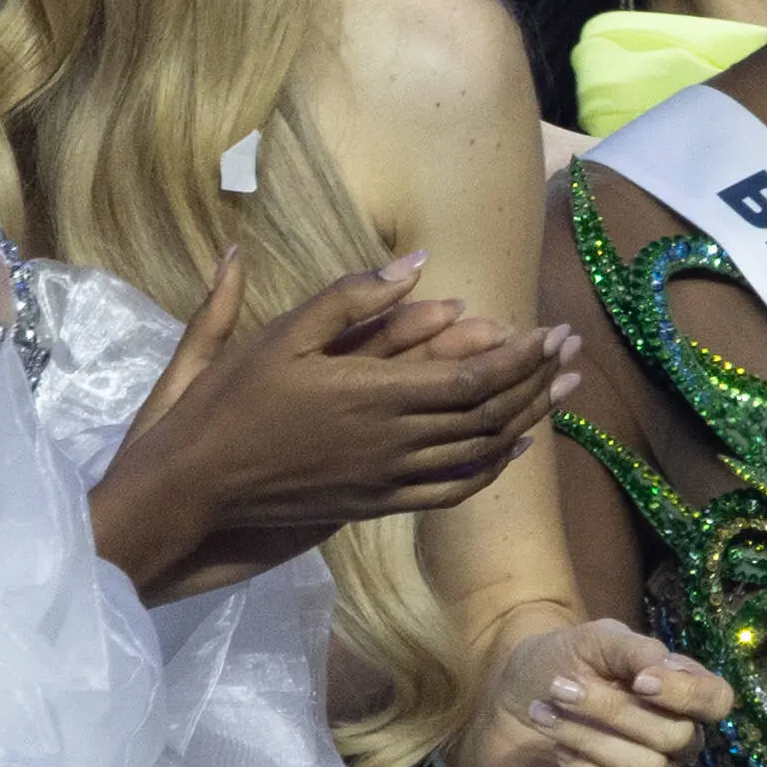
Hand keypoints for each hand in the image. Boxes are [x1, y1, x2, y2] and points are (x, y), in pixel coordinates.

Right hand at [95, 251, 580, 597]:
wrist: (192, 491)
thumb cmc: (228, 405)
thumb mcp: (280, 336)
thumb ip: (349, 297)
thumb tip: (415, 261)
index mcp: (374, 394)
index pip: (473, 376)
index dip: (520, 356)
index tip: (552, 331)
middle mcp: (393, 442)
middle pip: (490, 413)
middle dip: (537, 380)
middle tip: (574, 352)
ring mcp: (388, 479)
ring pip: (480, 452)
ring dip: (528, 420)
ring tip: (562, 393)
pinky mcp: (377, 504)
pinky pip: (452, 490)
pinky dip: (491, 468)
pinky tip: (513, 449)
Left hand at [455, 612, 733, 766]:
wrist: (498, 704)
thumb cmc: (554, 665)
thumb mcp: (594, 640)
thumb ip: (636, 649)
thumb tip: (661, 673)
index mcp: (681, 695)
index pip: (717, 701)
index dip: (687, 695)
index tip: (639, 680)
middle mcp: (676, 742)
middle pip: (677, 738)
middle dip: (614, 711)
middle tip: (560, 689)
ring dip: (593, 741)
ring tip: (546, 717)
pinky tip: (561, 755)